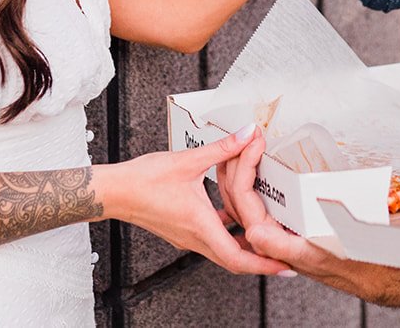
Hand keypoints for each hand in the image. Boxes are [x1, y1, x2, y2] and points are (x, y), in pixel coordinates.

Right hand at [103, 125, 292, 275]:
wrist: (115, 191)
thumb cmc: (144, 180)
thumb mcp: (188, 160)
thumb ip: (222, 148)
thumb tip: (246, 135)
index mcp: (200, 225)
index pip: (238, 257)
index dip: (263, 264)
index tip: (284, 265)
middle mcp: (194, 237)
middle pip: (234, 261)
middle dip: (260, 261)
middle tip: (283, 258)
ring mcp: (186, 237)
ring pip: (222, 252)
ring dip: (243, 248)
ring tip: (263, 238)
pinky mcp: (181, 231)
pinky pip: (210, 240)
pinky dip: (226, 234)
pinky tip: (231, 216)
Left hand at [214, 128, 399, 305]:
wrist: (368, 268)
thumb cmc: (347, 261)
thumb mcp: (316, 254)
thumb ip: (282, 246)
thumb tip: (253, 234)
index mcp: (268, 239)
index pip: (243, 196)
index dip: (245, 164)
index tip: (255, 142)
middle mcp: (266, 233)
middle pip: (236, 192)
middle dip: (238, 158)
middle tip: (250, 134)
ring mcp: (273, 226)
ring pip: (243, 192)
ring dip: (242, 165)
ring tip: (249, 141)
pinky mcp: (284, 220)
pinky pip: (258, 195)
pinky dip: (255, 174)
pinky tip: (258, 162)